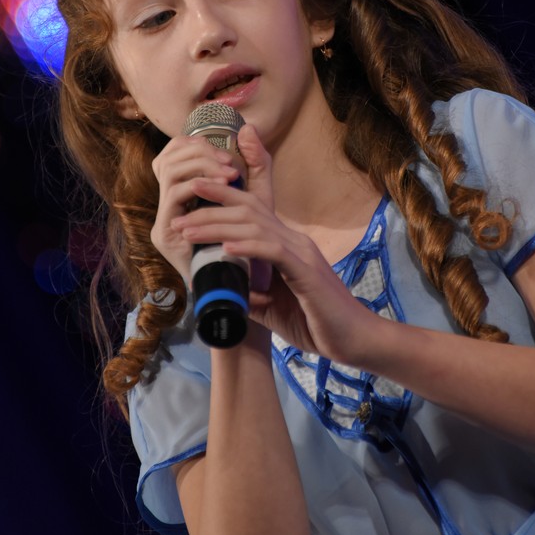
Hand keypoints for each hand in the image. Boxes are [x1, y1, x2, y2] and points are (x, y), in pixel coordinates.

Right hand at [150, 134, 240, 281]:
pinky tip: (222, 187)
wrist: (248, 284)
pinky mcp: (164, 233)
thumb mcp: (256, 194)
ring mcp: (163, 218)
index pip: (174, 151)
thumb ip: (254, 162)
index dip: (196, 144)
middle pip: (169, 156)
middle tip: (229, 163)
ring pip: (168, 169)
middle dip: (201, 152)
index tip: (226, 153)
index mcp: (183, 192)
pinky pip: (173, 194)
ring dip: (200, 165)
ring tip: (228, 173)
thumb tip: (247, 127)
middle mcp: (168, 203)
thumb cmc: (252, 238)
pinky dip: (198, 184)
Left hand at [170, 124, 367, 361]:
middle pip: (248, 209)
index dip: (222, 197)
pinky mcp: (306, 271)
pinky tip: (225, 248)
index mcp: (286, 245)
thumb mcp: (272, 307)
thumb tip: (221, 289)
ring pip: (254, 226)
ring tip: (189, 229)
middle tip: (180, 206)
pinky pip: (273, 251)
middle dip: (211, 204)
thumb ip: (249, 293)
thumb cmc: (317, 324)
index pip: (251, 210)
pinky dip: (247, 247)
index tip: (193, 193)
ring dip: (217, 226)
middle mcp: (293, 241)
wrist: (354, 341)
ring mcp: (301, 253)